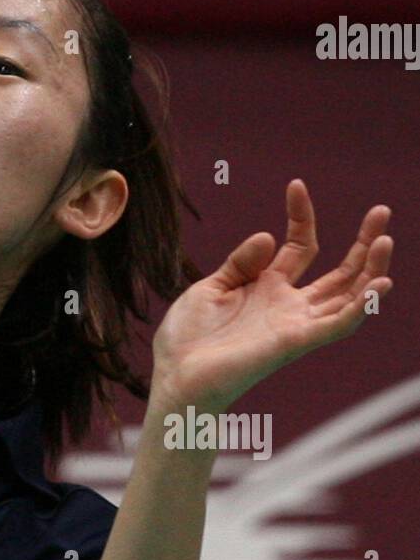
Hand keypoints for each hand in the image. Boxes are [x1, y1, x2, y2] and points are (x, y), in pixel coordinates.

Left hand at [150, 179, 393, 413]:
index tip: (296, 184)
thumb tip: (270, 235)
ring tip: (385, 239)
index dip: (302, 215)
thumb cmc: (187, 338)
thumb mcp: (210, 287)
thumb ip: (241, 262)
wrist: (175, 375)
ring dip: (370, 270)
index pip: (301, 246)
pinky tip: (378, 285)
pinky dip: (361, 307)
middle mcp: (288, 305)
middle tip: (382, 211)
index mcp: (267, 287)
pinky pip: (337, 325)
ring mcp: (295, 324)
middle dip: (362, 242)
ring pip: (347, 296)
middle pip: (339, 271)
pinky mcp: (295, 343)